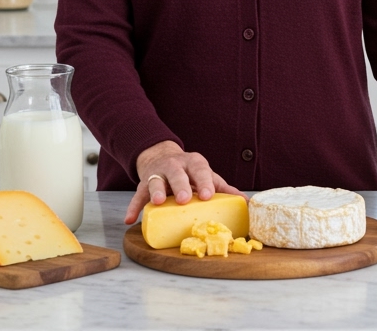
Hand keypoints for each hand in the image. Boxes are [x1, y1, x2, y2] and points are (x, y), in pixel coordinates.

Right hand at [123, 141, 242, 224]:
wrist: (162, 157)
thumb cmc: (190, 172)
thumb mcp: (206, 175)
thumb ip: (223, 188)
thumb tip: (246, 202)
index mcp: (194, 163)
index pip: (201, 170)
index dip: (204, 182)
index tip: (207, 195)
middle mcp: (174, 165)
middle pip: (177, 174)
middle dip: (180, 185)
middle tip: (184, 199)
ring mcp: (157, 173)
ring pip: (155, 181)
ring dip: (156, 191)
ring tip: (158, 202)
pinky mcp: (143, 183)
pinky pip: (137, 195)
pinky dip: (133, 207)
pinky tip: (130, 219)